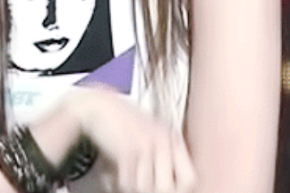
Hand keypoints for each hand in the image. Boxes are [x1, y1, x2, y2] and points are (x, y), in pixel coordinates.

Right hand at [68, 87, 196, 192]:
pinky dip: (118, 181)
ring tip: (127, 174)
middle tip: (139, 181)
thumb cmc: (123, 120)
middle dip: (151, 190)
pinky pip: (126, 182)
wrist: (99, 105)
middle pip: (166, 188)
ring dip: (132, 186)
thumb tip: (171, 187)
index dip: (178, 190)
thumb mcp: (152, 133)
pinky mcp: (127, 149)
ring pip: (144, 188)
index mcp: (172, 138)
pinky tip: (116, 170)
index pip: (189, 179)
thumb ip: (165, 156)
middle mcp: (163, 141)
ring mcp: (146, 145)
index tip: (165, 188)